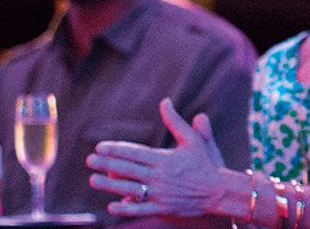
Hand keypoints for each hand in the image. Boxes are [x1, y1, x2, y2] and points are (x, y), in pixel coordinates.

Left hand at [87, 98, 227, 217]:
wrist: (220, 192)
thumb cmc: (206, 164)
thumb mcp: (193, 140)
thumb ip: (176, 121)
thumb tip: (165, 101)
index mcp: (165, 159)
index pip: (134, 152)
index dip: (115, 150)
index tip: (100, 147)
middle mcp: (160, 176)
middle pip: (127, 169)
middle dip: (106, 164)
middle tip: (90, 161)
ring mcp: (161, 194)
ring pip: (129, 188)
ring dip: (109, 185)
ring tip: (93, 180)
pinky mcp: (163, 208)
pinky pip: (140, 209)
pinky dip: (126, 207)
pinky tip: (112, 205)